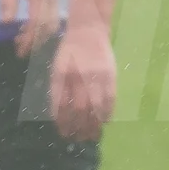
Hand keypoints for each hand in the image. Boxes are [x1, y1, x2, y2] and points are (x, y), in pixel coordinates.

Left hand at [0, 0, 60, 54]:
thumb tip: (7, 23)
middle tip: (19, 49)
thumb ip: (8, 2)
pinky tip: (30, 28)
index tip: (19, 50)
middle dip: (35, 41)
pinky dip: (44, 26)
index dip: (29, 39)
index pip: (37, 22)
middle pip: (48, 26)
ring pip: (53, 22)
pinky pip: (53, 15)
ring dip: (40, 35)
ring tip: (23, 40)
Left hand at [48, 21, 116, 140]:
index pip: (60, 105)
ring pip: (95, 106)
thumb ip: (58, 91)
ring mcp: (95, 76)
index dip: (62, 122)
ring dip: (94, 124)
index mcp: (61, 75)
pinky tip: (105, 121)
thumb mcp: (57, 69)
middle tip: (78, 139)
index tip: (64, 134)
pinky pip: (110, 98)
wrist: (88, 30)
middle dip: (78, 127)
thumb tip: (60, 116)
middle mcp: (78, 77)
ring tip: (93, 136)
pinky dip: (108, 112)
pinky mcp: (110, 74)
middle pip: (79, 109)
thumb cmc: (70, 52)